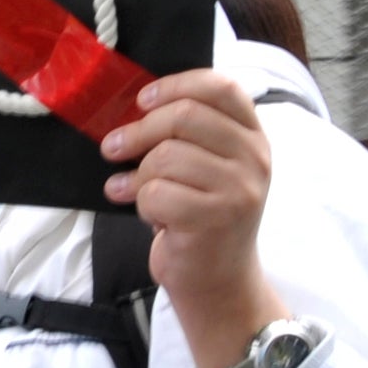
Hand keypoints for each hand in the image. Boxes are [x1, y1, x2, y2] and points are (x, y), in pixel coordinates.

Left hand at [101, 70, 286, 367]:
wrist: (219, 281)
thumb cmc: (204, 218)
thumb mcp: (212, 168)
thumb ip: (189, 134)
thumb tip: (133, 105)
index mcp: (253, 138)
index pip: (221, 88)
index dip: (175, 85)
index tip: (143, 101)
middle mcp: (254, 160)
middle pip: (184, 116)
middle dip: (139, 131)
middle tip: (113, 147)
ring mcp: (239, 190)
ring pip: (165, 157)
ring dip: (140, 176)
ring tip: (136, 192)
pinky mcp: (214, 219)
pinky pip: (156, 193)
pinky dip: (141, 204)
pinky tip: (147, 214)